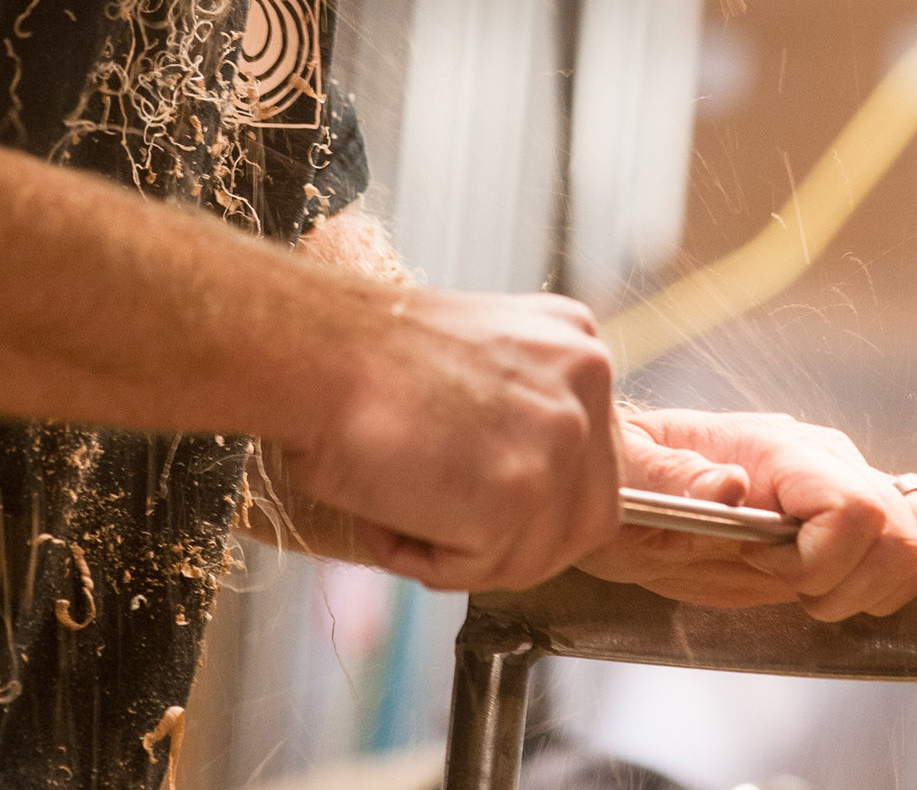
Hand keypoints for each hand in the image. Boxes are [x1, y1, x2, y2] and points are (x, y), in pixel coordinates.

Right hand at [280, 285, 621, 592]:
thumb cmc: (369, 359)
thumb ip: (526, 410)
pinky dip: (425, 561)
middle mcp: (587, 383)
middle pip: (588, 516)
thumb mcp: (483, 361)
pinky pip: (480, 570)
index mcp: (578, 346)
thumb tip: (530, 489)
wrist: (320, 350)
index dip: (538, 501)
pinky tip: (389, 513)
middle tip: (445, 526)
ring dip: (465, 555)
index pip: (596, 462)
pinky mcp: (516, 494)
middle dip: (516, 541)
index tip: (482, 499)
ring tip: (402, 506)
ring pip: (535, 554)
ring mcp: (560, 439)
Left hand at [577, 409, 916, 620]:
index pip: (857, 506)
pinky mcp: (852, 522)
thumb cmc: (629, 487)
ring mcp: (845, 487)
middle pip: (909, 529)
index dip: (819, 562)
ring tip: (816, 590)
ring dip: (884, 585)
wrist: (633, 494)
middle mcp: (825, 461)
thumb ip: (672, 480)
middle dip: (854, 585)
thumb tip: (727, 486)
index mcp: (775, 450)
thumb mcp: (627, 486)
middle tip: (790, 587)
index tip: (759, 564)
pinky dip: (898, 580)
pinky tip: (837, 588)